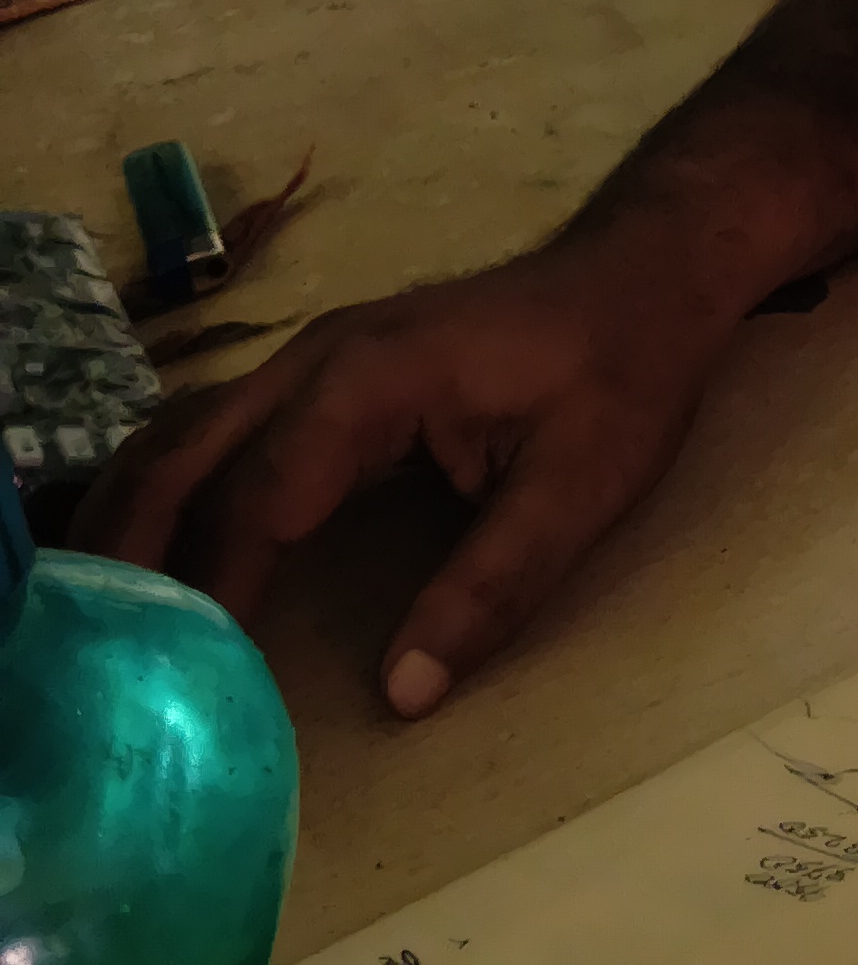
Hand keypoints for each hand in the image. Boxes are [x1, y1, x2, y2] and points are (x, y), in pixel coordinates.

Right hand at [70, 235, 724, 714]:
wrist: (649, 271)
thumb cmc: (626, 371)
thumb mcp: (581, 488)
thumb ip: (492, 588)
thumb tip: (405, 693)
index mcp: (369, 381)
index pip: (258, 500)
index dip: (215, 592)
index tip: (185, 678)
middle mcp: (316, 359)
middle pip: (182, 455)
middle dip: (130, 551)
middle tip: (103, 656)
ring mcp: (313, 358)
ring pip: (184, 435)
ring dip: (134, 516)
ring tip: (101, 617)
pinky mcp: (324, 374)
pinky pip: (218, 431)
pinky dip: (171, 489)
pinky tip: (155, 555)